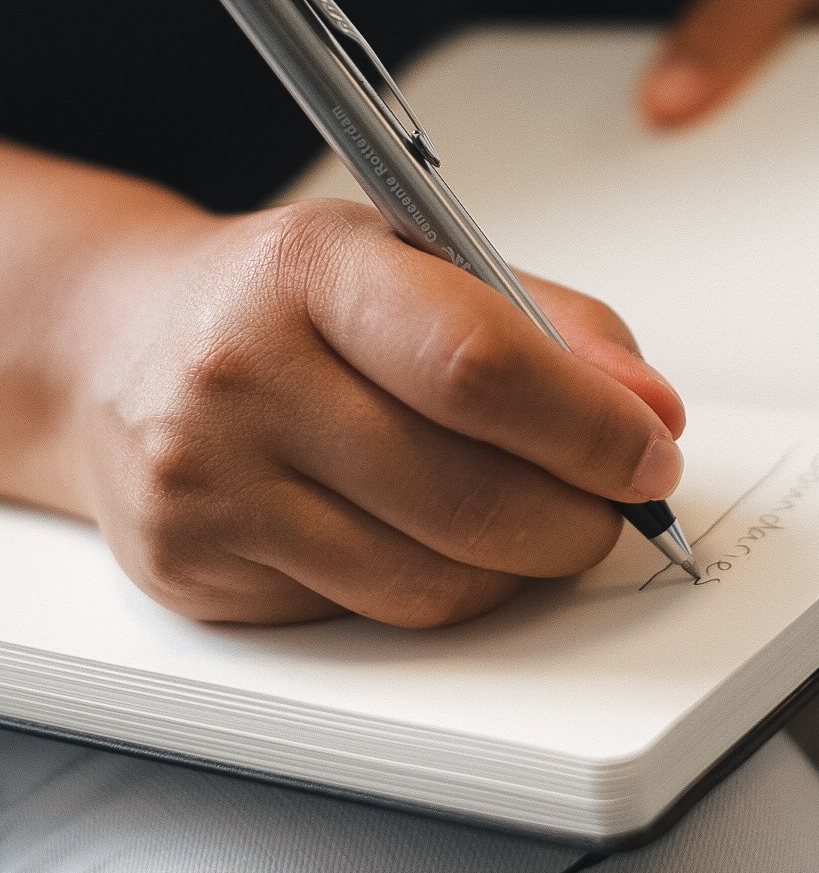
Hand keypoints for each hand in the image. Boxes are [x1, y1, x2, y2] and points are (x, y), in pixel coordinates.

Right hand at [60, 198, 684, 627]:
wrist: (113, 344)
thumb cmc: (284, 298)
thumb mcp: (415, 257)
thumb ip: (549, 326)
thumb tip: (650, 412)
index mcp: (311, 269)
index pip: (478, 364)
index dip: (590, 426)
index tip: (650, 450)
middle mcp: (243, 373)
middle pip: (464, 493)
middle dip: (579, 518)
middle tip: (616, 504)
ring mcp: (211, 483)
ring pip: (427, 580)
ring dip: (521, 569)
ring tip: (541, 524)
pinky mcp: (197, 570)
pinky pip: (370, 614)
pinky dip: (440, 590)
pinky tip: (440, 540)